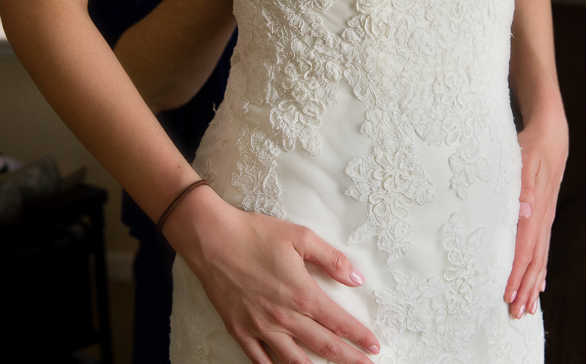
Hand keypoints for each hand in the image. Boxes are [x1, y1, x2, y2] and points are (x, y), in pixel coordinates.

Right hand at [164, 187, 380, 363]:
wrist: (211, 239)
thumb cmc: (255, 234)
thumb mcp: (300, 237)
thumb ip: (331, 259)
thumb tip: (356, 278)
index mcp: (301, 294)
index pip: (339, 323)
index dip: (359, 337)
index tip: (374, 346)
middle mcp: (283, 317)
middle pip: (324, 347)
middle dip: (349, 359)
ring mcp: (260, 327)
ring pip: (295, 361)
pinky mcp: (239, 330)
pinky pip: (260, 360)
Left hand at [504, 115, 567, 318]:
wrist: (551, 135)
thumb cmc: (530, 145)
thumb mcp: (522, 160)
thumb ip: (522, 187)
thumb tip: (524, 211)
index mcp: (536, 210)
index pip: (524, 251)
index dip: (516, 275)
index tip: (508, 296)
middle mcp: (544, 219)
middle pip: (534, 262)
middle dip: (524, 289)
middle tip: (515, 314)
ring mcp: (547, 218)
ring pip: (540, 258)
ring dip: (532, 284)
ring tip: (527, 308)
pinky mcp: (545, 216)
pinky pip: (543, 248)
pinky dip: (539, 269)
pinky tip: (538, 283)